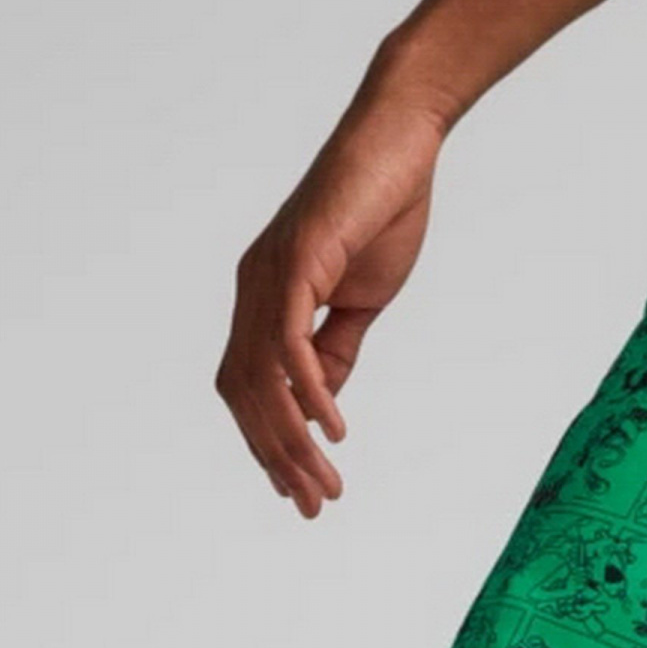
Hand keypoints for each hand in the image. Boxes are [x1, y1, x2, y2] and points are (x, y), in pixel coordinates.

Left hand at [215, 76, 446, 517]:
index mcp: (263, 298)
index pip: (249, 388)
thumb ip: (337, 349)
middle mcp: (252, 288)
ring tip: (324, 485)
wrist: (400, 140)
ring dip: (292, 441)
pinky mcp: (297, 260)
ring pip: (265, 379)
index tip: (299, 489)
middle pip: (246, 394)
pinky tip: (332, 429)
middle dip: (275, 458)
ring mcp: (268, 274)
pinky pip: (290, 342)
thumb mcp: (361, 299)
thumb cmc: (382, 209)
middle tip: (312, 507)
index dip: (267, 442)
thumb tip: (321, 403)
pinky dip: (307, 392)